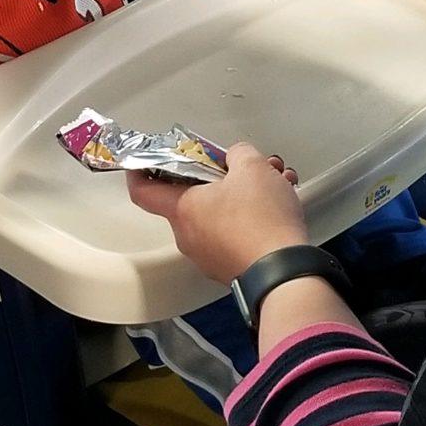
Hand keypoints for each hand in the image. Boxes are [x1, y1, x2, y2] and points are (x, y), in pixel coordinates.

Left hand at [127, 143, 306, 285]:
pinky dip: (254, 217)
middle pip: (194, 197)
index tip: (144, 161)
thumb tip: (238, 157)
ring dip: (245, 195)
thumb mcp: (252, 168)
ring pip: (221, 213)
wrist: (286, 271)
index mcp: (183, 209)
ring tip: (274, 183)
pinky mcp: (231, 266)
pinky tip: (280, 206)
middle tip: (243, 167)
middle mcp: (190, 236)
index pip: (143, 192)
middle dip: (222, 176)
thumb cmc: (262, 223)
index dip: (139, 173)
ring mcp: (209, 255)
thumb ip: (239, 153)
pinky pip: (236, 233)